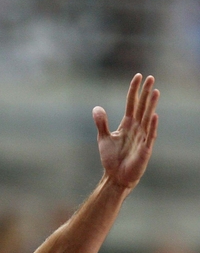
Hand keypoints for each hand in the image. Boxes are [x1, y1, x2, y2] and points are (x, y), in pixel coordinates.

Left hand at [93, 73, 158, 189]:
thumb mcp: (103, 138)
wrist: (115, 176)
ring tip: (155, 91)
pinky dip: (151, 126)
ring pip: (147, 118)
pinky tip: (154, 116)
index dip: (134, 91)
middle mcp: (136, 128)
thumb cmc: (112, 158)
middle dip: (146, 93)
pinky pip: (149, 136)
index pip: (132, 104)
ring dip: (151, 105)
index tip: (138, 76)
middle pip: (142, 107)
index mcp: (127, 124)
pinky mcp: (144, 149)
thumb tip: (97, 107)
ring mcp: (142, 138)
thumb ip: (101, 123)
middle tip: (151, 77)